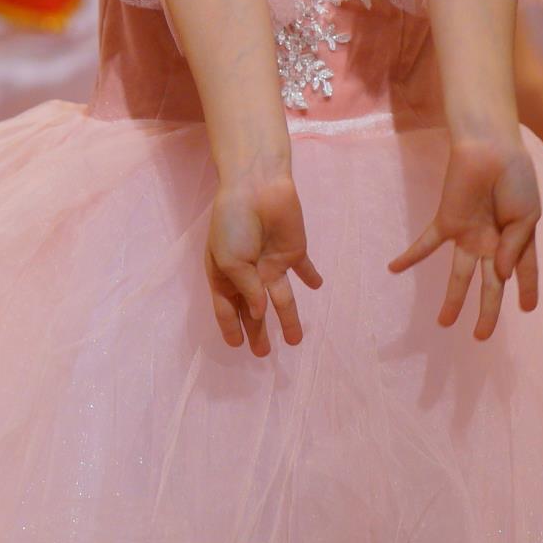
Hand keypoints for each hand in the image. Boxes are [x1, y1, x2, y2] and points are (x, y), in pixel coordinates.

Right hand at [205, 153, 317, 357]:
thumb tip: (261, 313)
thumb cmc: (233, 223)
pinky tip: (317, 286)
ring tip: (294, 341)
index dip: (231, 327)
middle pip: (256, 310)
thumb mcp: (229, 260)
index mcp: (225, 275)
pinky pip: (304, 269)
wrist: (256, 187)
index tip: (237, 346)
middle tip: (263, 354)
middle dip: (258, 331)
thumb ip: (246, 289)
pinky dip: (311, 276)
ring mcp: (272, 264)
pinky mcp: (294, 252)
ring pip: (282, 299)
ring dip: (289, 318)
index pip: (227, 308)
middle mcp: (249, 274)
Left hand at [392, 132, 542, 340]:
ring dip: (452, 300)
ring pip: (460, 276)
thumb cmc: (516, 177)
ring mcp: (469, 234)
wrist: (492, 147)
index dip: (527, 290)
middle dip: (487, 312)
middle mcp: (493, 242)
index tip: (528, 309)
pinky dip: (409, 257)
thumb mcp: (528, 216)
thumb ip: (514, 248)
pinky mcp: (446, 223)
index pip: (524, 272)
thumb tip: (499, 276)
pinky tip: (393, 269)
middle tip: (481, 337)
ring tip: (444, 323)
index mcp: (519, 238)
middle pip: (490, 285)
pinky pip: (425, 244)